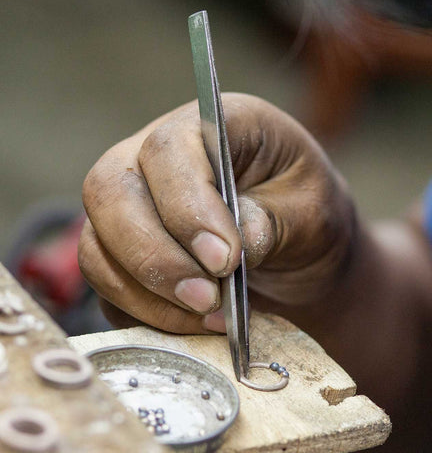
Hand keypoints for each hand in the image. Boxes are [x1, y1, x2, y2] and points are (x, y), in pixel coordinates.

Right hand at [79, 94, 356, 331]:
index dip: (188, 207)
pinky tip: (196, 325)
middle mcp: (153, 158)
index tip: (225, 259)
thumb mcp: (313, 212)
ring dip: (150, 294)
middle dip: (156, 257)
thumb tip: (238, 243)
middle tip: (209, 299)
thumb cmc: (307, 215)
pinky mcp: (123, 256)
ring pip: (98, 246)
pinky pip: (108, 287)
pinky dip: (146, 314)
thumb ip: (276, 221)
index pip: (169, 150)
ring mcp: (131, 206)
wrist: (300, 253)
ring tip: (213, 318)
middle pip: (111, 193)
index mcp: (211, 127)